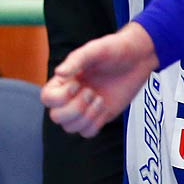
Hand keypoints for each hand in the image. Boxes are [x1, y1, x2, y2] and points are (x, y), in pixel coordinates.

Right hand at [43, 22, 156, 136]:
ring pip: (70, 128)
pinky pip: (87, 132)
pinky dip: (94, 124)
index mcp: (64, 80)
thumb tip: (58, 73)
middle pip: (56, 117)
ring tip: (99, 100)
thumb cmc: (113, 50)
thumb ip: (75, 61)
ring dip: (86, 117)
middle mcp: (70, 96)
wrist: (136, 59)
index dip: (60, 97)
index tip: (78, 84)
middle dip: (75, 109)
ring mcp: (85, 108)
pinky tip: (103, 107)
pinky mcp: (99, 117)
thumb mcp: (93, 50)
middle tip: (91, 93)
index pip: (47, 98)